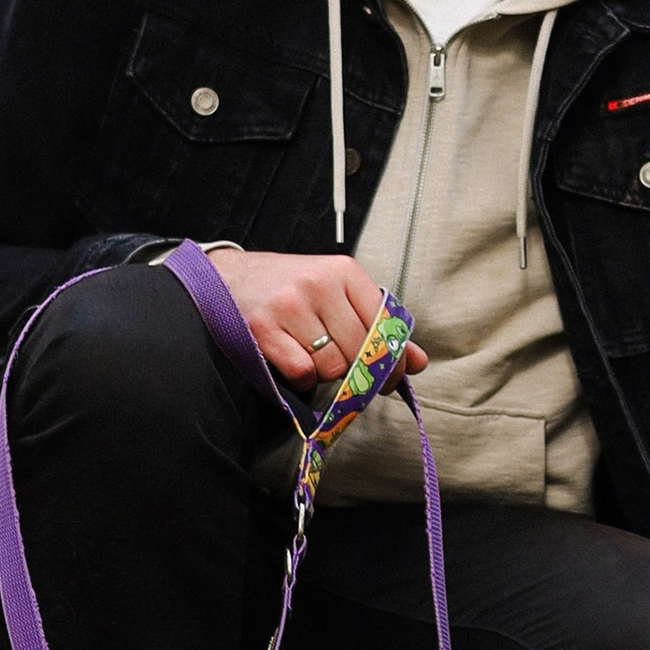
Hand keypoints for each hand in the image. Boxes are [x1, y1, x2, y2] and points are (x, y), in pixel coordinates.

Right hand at [205, 247, 428, 385]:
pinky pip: (302, 373)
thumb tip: (419, 362)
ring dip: (326, 373)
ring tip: (313, 356)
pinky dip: (303, 379)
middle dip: (360, 372)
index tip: (391, 376)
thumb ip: (379, 324)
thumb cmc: (292, 287)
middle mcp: (319, 284)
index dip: (393, 358)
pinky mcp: (264, 329)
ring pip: (332, 366)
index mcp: (345, 270)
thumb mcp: (339, 293)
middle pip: (359, 350)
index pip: (384, 324)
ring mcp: (290, 305)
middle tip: (353, 378)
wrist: (230, 277)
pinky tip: (295, 361)